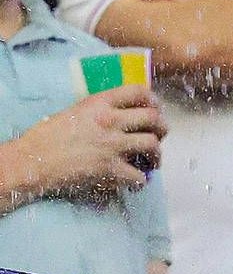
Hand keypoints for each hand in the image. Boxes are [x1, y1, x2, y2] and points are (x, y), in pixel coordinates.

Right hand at [0, 85, 164, 201]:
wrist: (29, 163)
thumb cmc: (45, 138)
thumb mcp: (74, 112)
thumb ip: (99, 110)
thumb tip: (121, 114)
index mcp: (99, 103)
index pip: (138, 91)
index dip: (153, 100)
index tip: (156, 109)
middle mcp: (110, 121)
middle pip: (153, 119)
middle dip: (161, 128)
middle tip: (159, 136)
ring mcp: (111, 146)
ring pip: (152, 145)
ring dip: (156, 155)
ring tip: (153, 162)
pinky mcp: (108, 170)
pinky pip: (138, 175)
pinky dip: (141, 180)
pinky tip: (137, 182)